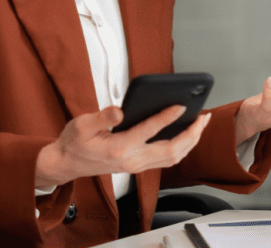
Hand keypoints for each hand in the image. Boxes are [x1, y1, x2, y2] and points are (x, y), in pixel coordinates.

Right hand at [34, 104, 211, 187]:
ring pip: (172, 157)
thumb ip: (101, 117)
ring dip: (190, 141)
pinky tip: (186, 134)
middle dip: (192, 134)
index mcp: (119, 148)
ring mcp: (136, 165)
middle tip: (204, 117)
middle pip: (171, 150)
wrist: (66, 164)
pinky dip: (181, 147)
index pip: (149, 131)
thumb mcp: (81, 125)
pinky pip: (166, 159)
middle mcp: (132, 160)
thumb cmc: (74, 143)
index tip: (180, 105)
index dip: (166, 117)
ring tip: (201, 124)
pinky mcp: (138, 165)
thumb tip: (119, 111)